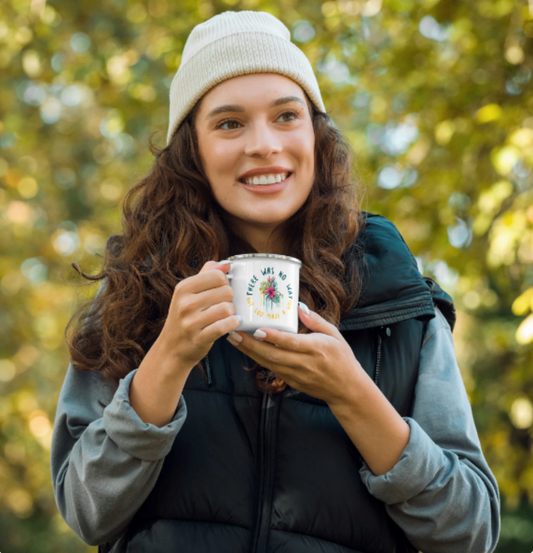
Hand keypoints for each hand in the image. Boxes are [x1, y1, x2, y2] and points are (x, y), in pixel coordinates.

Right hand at [158, 260, 240, 370]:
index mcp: (183, 288)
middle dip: (230, 298)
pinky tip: (232, 323)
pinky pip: (225, 326)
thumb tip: (226, 263)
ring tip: (228, 315)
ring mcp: (191, 322)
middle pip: (226, 291)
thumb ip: (207, 274)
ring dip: (232, 312)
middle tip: (225, 304)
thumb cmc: (184, 318)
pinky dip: (233, 323)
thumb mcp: (188, 293)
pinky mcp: (199, 338)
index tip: (221, 290)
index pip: (217, 275)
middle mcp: (185, 304)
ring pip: (227, 308)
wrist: (171, 349)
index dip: (225, 282)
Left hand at [226, 302, 361, 404]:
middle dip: (250, 344)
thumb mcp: (335, 335)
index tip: (256, 329)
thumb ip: (316, 320)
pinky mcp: (291, 382)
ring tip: (233, 339)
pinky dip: (258, 359)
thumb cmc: (342, 358)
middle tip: (233, 332)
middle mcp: (303, 363)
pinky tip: (247, 349)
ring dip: (249, 352)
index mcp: (315, 349)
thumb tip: (298, 306)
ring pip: (268, 363)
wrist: (346, 390)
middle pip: (272, 355)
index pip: (290, 343)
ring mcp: (296, 375)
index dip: (272, 337)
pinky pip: (271, 369)